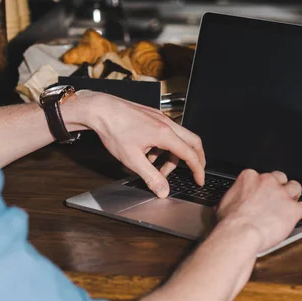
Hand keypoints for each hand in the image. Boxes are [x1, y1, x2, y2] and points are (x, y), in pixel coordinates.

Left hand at [64, 91, 205, 197]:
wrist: (101, 110)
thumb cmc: (114, 129)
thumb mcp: (132, 159)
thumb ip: (151, 176)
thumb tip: (163, 190)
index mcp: (165, 134)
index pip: (190, 154)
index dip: (198, 169)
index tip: (200, 180)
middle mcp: (166, 124)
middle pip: (193, 142)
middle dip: (196, 159)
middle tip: (195, 172)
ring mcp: (160, 118)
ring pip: (178, 138)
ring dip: (173, 156)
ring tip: (157, 169)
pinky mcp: (153, 117)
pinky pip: (167, 133)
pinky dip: (163, 147)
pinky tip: (148, 155)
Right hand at [216, 170, 301, 253]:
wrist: (240, 234)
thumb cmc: (230, 222)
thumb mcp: (223, 205)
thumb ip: (230, 200)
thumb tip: (224, 205)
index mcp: (250, 178)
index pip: (260, 176)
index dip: (262, 186)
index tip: (261, 193)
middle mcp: (267, 182)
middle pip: (280, 178)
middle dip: (280, 186)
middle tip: (277, 197)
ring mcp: (282, 194)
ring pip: (295, 187)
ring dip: (294, 195)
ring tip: (293, 202)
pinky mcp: (293, 209)